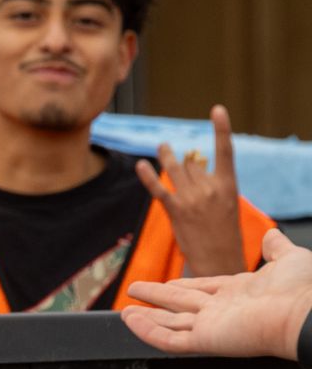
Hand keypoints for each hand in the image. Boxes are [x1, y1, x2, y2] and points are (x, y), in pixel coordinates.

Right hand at [123, 229, 311, 360]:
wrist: (306, 312)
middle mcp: (224, 311)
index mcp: (240, 293)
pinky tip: (131, 321)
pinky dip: (148, 331)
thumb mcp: (289, 259)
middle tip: (135, 292)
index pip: (201, 289)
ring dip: (146, 317)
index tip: (163, 284)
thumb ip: (276, 248)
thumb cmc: (304, 289)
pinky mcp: (206, 341)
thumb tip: (271, 235)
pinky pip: (170, 340)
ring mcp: (213, 327)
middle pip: (180, 306)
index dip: (179, 286)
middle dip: (156, 299)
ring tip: (125, 311)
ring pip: (171, 324)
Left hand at [137, 105, 246, 277]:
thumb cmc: (222, 230)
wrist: (218, 258)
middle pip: (192, 164)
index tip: (217, 109)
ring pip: (176, 170)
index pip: (225, 150)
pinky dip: (148, 176)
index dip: (221, 128)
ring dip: (167, 156)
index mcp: (228, 184)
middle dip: (189, 165)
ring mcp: (192, 198)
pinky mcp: (176, 210)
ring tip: (163, 146)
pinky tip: (141, 165)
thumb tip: (193, 161)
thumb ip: (210, 182)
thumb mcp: (225, 203)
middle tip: (190, 172)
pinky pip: (158, 189)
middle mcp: (210, 187)